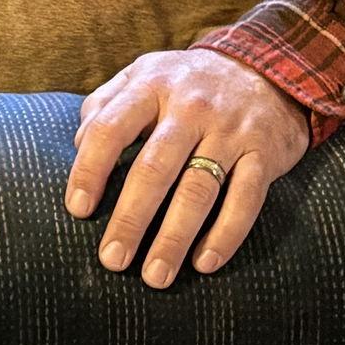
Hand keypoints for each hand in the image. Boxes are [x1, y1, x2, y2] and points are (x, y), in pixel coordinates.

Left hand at [64, 50, 310, 287]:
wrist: (267, 67)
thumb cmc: (186, 83)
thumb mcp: (143, 74)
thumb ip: (105, 103)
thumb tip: (77, 144)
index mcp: (151, 85)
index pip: (110, 129)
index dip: (89, 170)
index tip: (77, 209)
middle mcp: (191, 106)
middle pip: (154, 168)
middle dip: (130, 219)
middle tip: (111, 260)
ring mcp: (230, 129)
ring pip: (199, 190)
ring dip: (174, 238)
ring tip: (155, 276)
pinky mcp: (265, 151)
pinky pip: (246, 199)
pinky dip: (226, 234)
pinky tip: (204, 263)